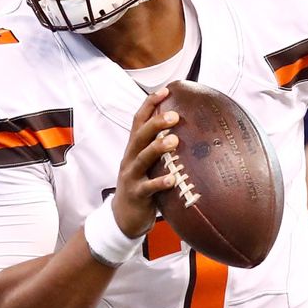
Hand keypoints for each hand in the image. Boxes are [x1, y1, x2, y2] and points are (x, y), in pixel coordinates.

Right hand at [113, 86, 179, 237]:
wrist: (123, 217)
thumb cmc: (141, 187)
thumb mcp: (147, 165)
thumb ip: (159, 149)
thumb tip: (184, 131)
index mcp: (134, 149)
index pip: (139, 120)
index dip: (150, 104)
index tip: (166, 90)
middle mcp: (130, 159)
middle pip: (140, 136)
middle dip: (156, 123)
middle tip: (175, 115)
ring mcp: (131, 176)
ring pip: (142, 158)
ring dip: (158, 148)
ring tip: (174, 141)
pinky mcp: (136, 195)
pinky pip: (148, 188)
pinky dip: (160, 183)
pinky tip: (172, 179)